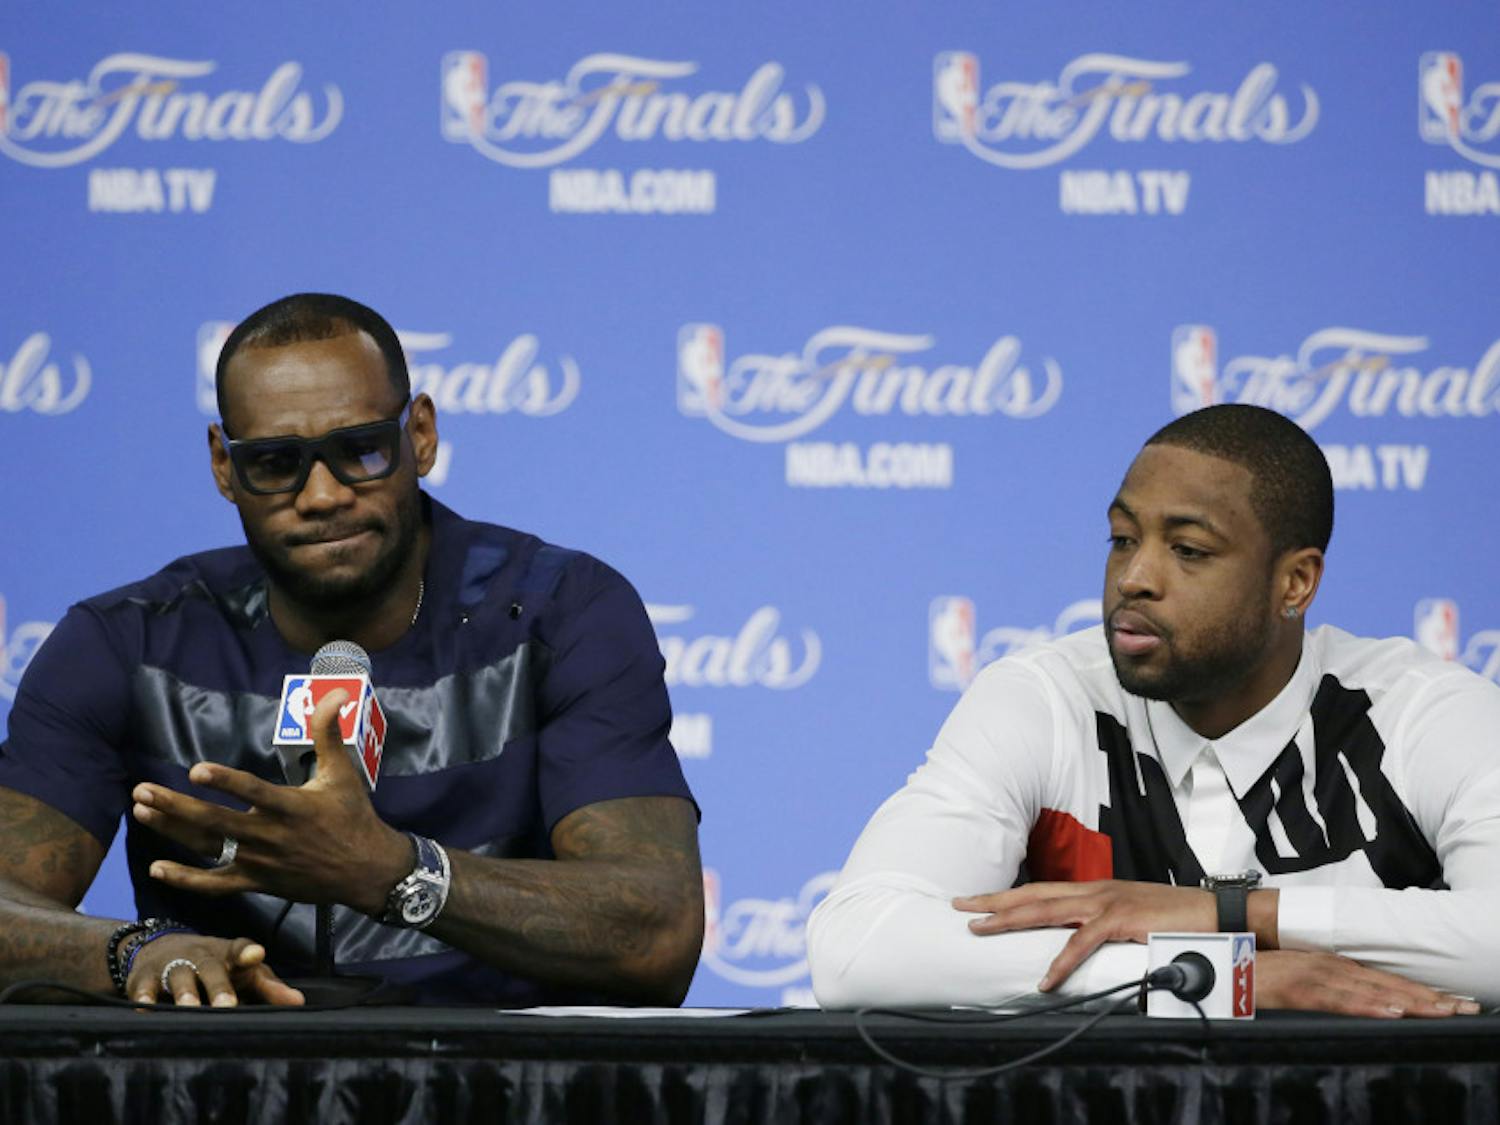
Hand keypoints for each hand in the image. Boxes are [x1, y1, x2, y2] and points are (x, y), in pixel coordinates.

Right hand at [125, 931, 303, 1007]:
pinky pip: (143, 989)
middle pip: (211, 968)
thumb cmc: (215, 966)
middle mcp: (200, 956)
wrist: (160, 950)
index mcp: (227, 953)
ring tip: (190, 1007)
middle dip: (219, 986)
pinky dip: (142, 998)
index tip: (256, 955)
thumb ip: (269, 987)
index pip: (240, 949)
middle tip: (227, 1005)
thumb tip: (298, 1002)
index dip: (248, 952)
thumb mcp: (242, 972)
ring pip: (179, 977)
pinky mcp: (144, 979)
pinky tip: (143, 1008)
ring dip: (184, 992)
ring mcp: (172, 965)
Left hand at [131, 690, 411, 915]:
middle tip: (141, 791)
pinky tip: (157, 867)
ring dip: (172, 830)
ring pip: (208, 847)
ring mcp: (260, 862)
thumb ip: (329, 733)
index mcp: (291, 806)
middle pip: (215, 821)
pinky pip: (216, 884)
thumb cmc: (353, 815)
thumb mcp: (343, 772)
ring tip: (141, 812)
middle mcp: (270, 835)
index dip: (225, 782)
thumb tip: (336, 694)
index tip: (195, 770)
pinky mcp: (257, 882)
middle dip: (176, 806)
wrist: (366, 870)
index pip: (253, 792)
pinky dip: (186, 879)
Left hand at [954, 880, 1215, 989]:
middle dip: (993, 900)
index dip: (1006, 895)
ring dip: (1009, 920)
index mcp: (1093, 890)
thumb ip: (1101, 925)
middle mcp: (1093, 891)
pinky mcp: (1121, 920)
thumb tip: (1077, 940)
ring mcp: (1105, 902)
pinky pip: (1082, 943)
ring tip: (980, 930)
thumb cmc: (1174, 917)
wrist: (1214, 912)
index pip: (1039, 890)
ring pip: (1045, 910)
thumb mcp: (1129, 916)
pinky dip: (1061, 962)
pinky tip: (1045, 979)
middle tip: (959, 905)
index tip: (976, 900)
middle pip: (1032, 894)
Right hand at [1257, 950, 1480, 1017]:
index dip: (1421, 991)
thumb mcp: (1301, 978)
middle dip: (1427, 996)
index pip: (1386, 980)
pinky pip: (1338, 1000)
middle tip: (1463, 1007)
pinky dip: (1365, 1004)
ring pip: (1371, 990)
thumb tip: (1364, 999)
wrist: (1221, 964)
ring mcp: (1315, 976)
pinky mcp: (1298, 989)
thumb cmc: (1259, 973)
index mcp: (1333, 966)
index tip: (1452, 1002)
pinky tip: (1388, 1010)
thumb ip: (1330, 986)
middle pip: (1387, 983)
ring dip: (1408, 999)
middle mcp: (1330, 967)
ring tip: (1439, 1009)